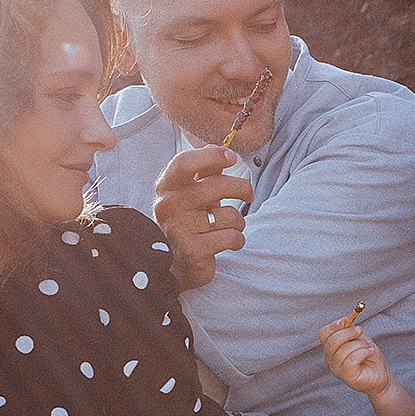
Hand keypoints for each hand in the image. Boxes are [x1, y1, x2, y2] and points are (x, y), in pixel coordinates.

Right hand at [153, 145, 250, 290]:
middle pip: (214, 186)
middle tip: (249, 193)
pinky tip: (228, 242)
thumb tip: (225, 149)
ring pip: (229, 215)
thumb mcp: (193, 194)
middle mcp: (168, 206)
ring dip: (238, 221)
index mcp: (166, 187)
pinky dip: (237, 240)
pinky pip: (232, 237)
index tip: (232, 158)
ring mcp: (178, 229)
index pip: (184, 163)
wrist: (176, 266)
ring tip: (227, 227)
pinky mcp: (193, 251)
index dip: (211, 156)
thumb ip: (207, 171)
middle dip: (241, 187)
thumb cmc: (189, 223)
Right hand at [319, 319, 390, 397]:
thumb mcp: (360, 339)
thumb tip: (346, 321)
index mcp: (332, 349)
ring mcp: (337, 369)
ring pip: (343, 350)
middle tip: (360, 331)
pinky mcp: (347, 376)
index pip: (324, 334)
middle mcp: (331, 359)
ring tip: (368, 347)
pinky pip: (351, 360)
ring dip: (359, 345)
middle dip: (348, 333)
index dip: (334, 326)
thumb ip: (351, 331)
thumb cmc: (370, 357)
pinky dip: (363, 352)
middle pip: (331, 341)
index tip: (346, 320)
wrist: (381, 375)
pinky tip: (370, 352)